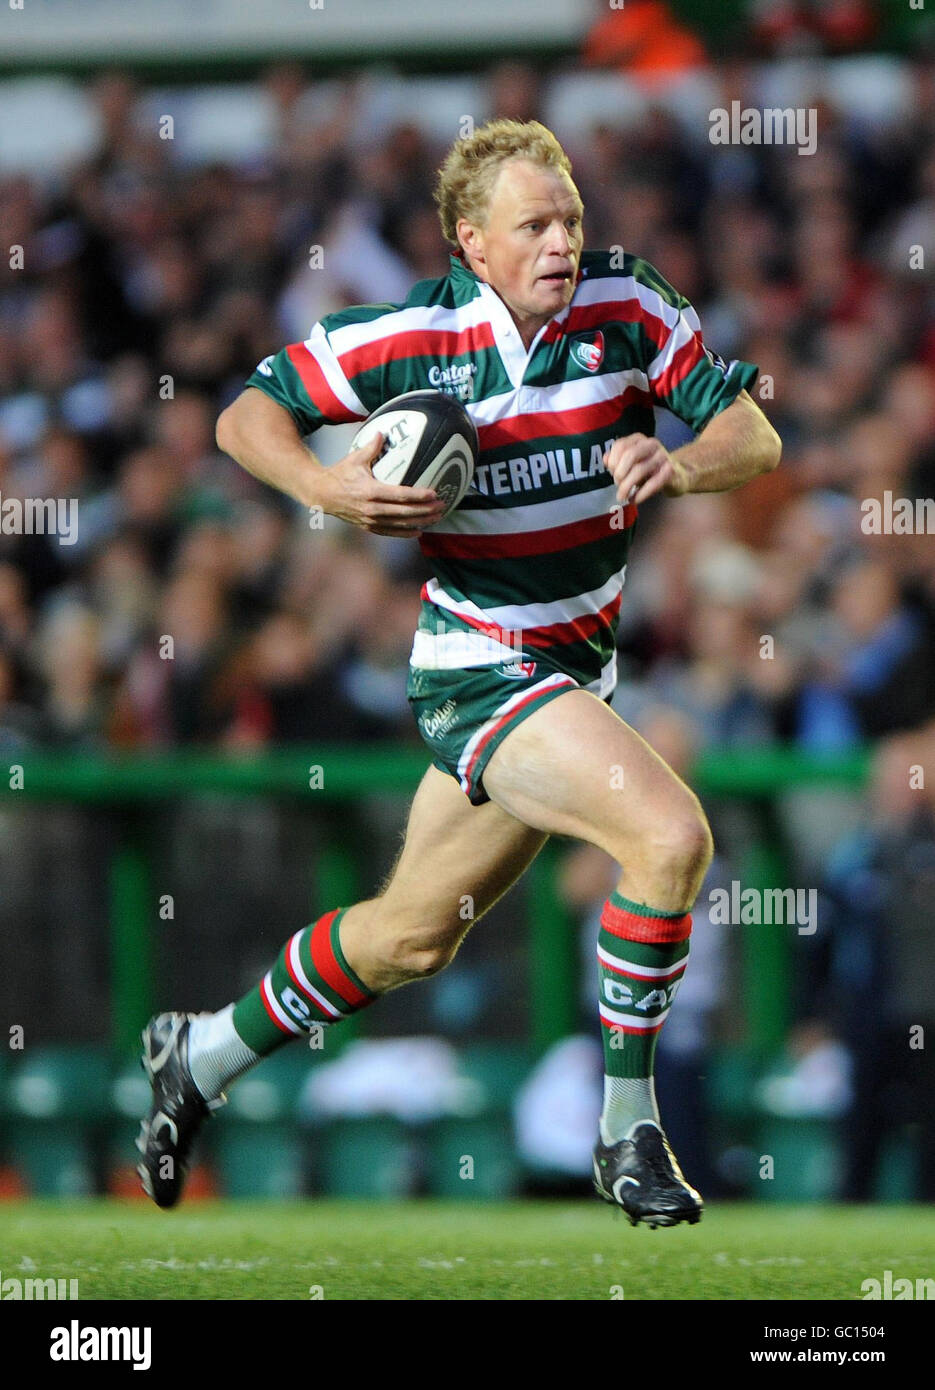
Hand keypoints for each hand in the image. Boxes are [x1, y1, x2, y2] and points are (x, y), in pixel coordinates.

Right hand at [317, 433, 445, 536]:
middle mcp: (371, 509)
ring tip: (436, 518)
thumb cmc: (339, 474)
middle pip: (404, 512)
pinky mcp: (367, 526)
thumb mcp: (354, 458)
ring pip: (399, 524)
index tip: (434, 493)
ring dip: (420, 522)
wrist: (320, 494)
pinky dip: (405, 533)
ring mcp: (369, 520)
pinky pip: (389, 532)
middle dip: (425, 510)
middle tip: (442, 506)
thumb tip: (383, 432)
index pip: (400, 495)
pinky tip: (419, 531)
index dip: (419, 495)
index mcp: (370, 491)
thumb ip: (371, 447)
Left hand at [603, 433, 689, 503]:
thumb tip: (605, 459)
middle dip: (619, 473)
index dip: (612, 461)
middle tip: (617, 485)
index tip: (611, 473)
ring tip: (622, 497)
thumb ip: (616, 459)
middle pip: (630, 455)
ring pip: (640, 470)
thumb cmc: (648, 469)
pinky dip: (641, 494)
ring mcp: (663, 457)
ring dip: (627, 486)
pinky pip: (653, 483)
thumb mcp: (631, 463)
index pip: (620, 445)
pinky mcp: (670, 471)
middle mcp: (652, 444)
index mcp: (639, 439)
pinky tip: (634, 500)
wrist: (678, 475)